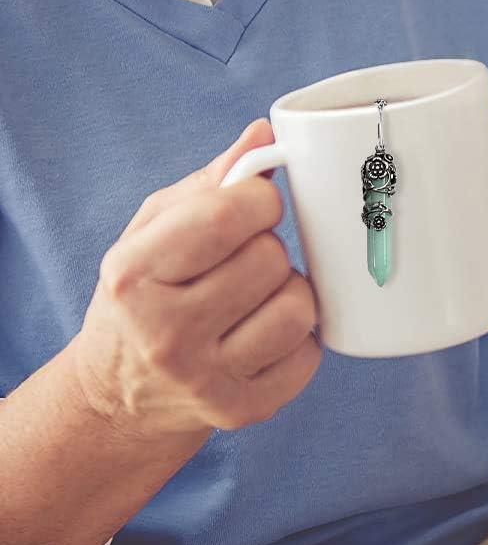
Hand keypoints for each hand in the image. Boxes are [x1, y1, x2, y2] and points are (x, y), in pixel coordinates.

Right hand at [71, 121, 322, 441]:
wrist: (120, 397)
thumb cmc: (146, 294)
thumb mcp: (155, 230)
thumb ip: (213, 181)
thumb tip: (265, 132)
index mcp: (134, 276)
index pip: (233, 213)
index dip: (261, 200)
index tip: (254, 208)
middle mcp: (163, 333)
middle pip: (271, 258)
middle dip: (268, 249)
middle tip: (244, 262)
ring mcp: (203, 380)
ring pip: (298, 307)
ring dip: (289, 293)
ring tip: (256, 298)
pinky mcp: (241, 412)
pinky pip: (310, 354)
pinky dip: (299, 340)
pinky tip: (264, 335)